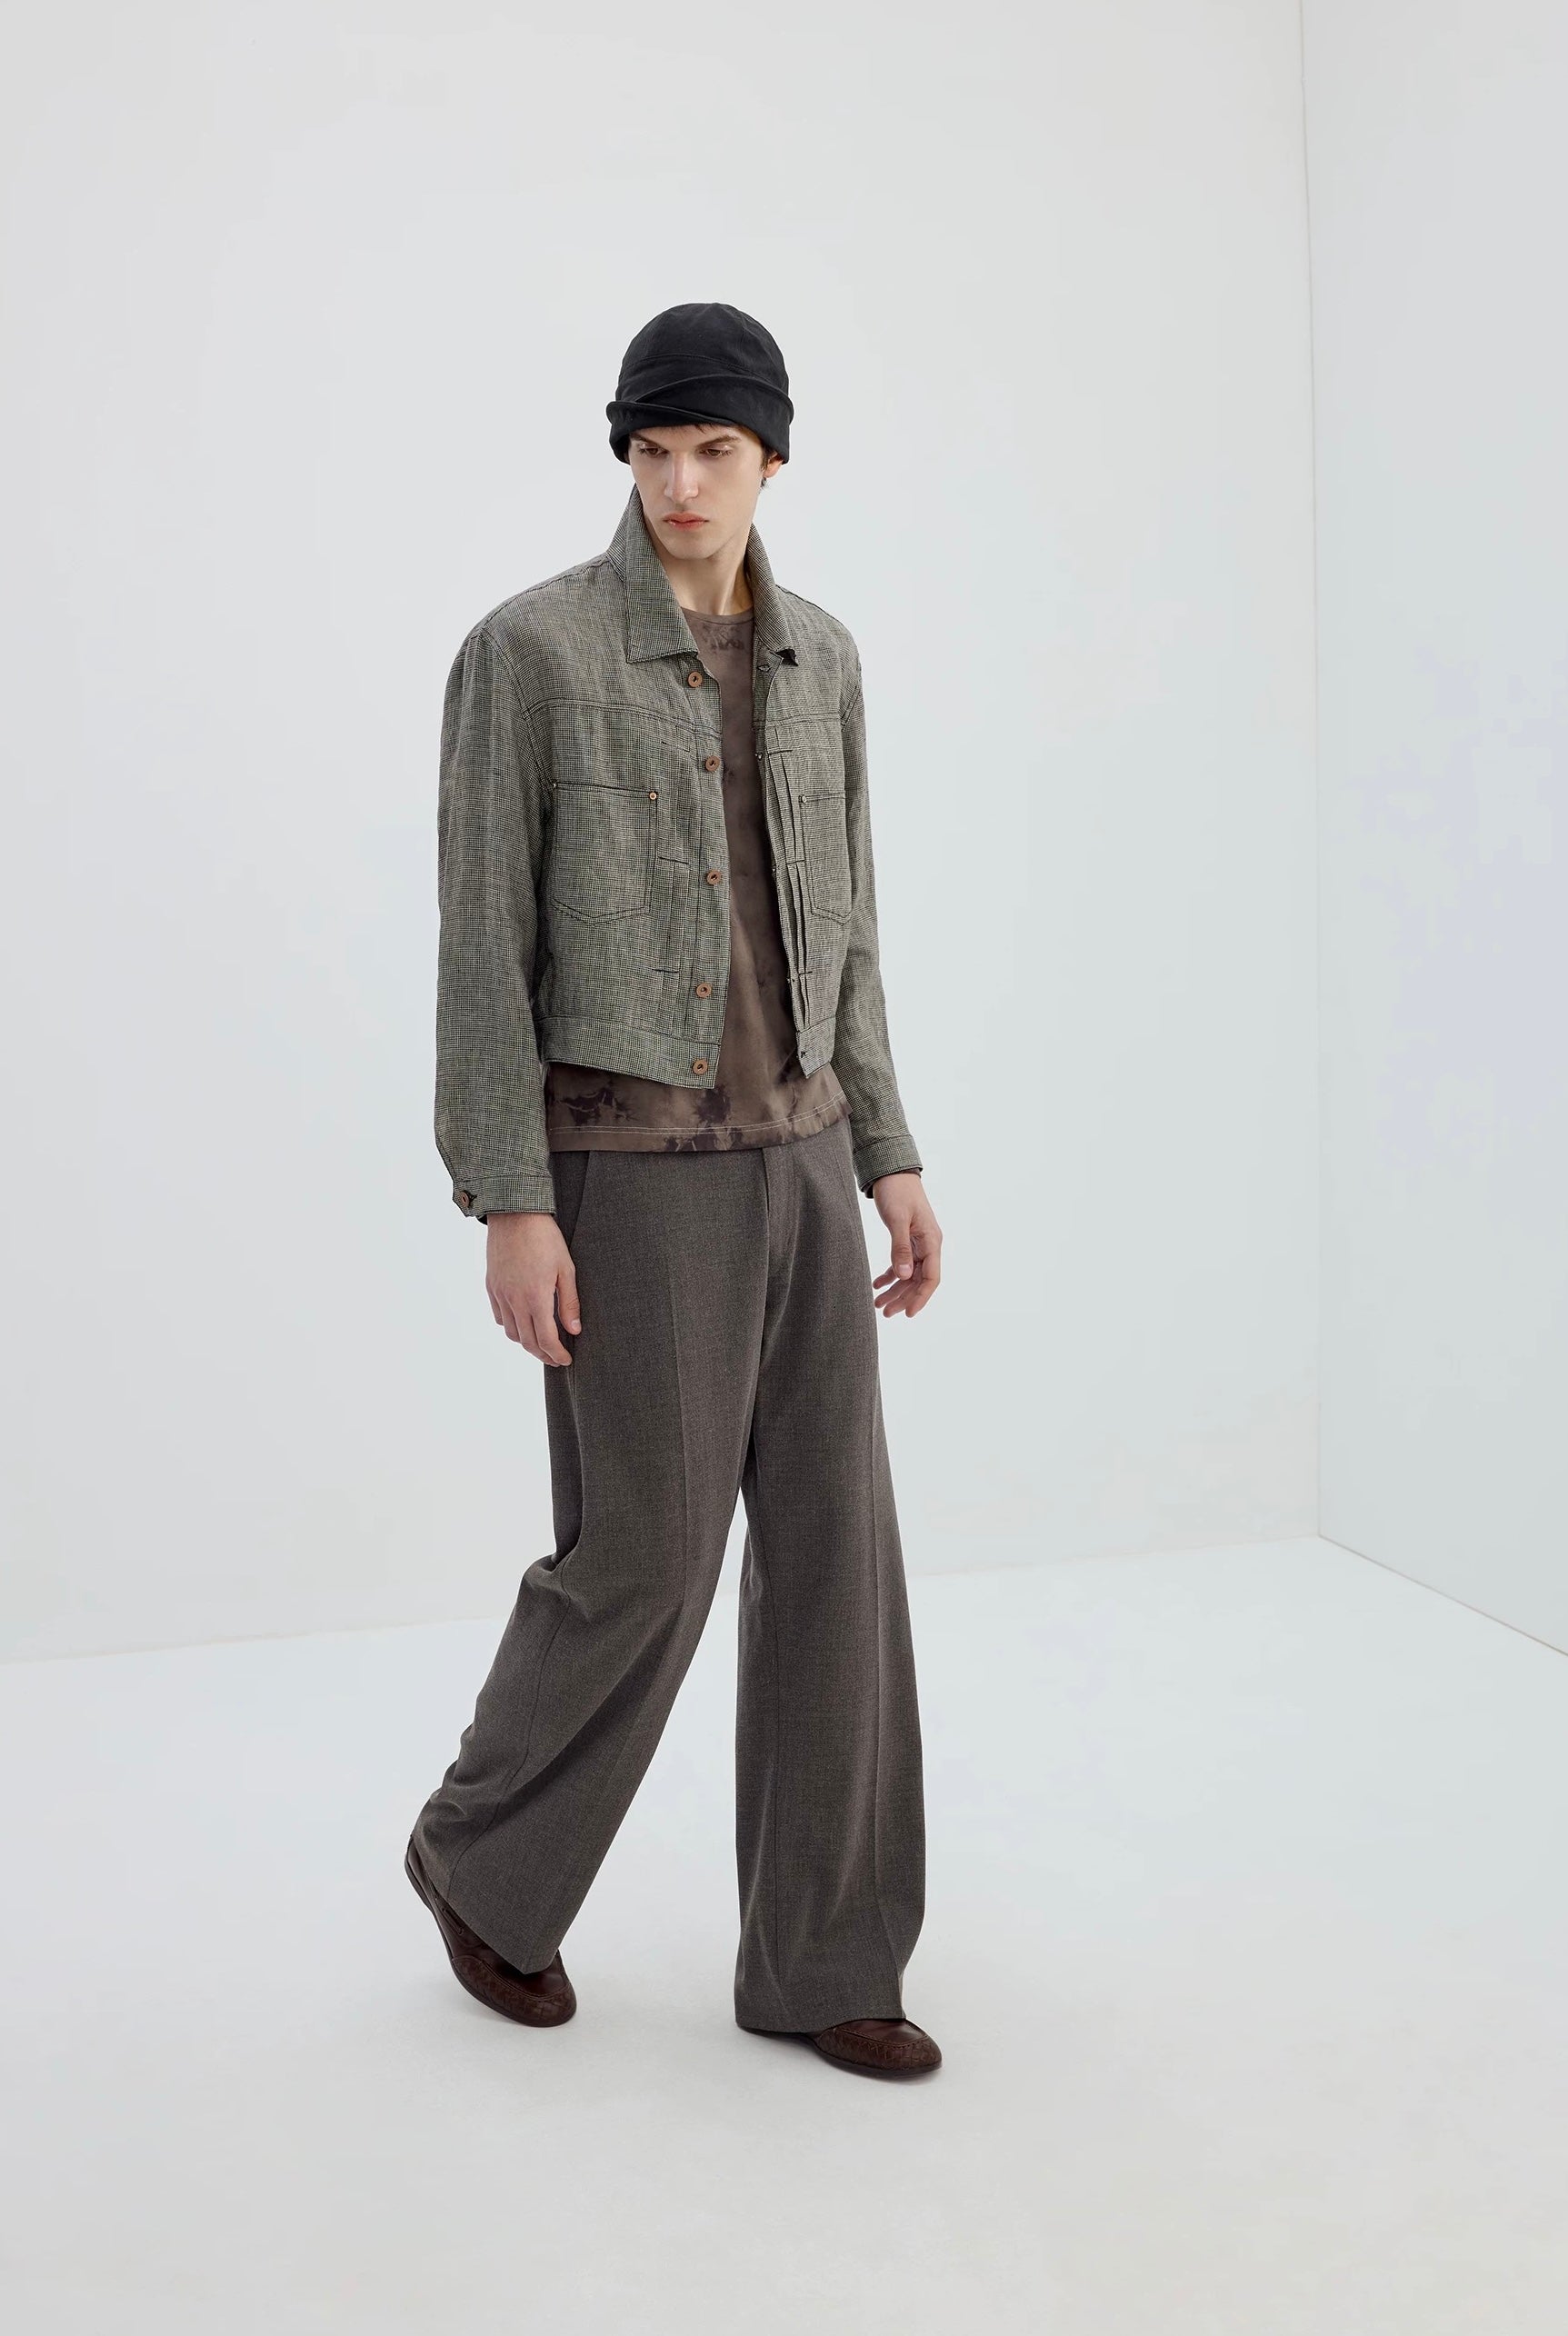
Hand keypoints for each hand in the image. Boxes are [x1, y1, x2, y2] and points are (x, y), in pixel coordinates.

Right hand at [485, 1211, 580, 1365]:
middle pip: (527, 1341)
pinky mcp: (491, 1286)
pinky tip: (523, 1323)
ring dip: (526, 1343)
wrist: (515, 1214)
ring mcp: (500, 1294)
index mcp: (535, 1297)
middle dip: (543, 1354)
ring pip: (511, 1332)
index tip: (566, 1360)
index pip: (545, 1339)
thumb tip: (573, 1330)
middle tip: (556, 1358)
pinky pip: (499, 1316)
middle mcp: (514, 1300)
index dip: (556, 1354)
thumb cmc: (545, 1238)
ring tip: (541, 1343)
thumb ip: (569, 1302)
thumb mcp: (565, 1269)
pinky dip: (511, 1326)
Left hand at [869, 1173, 941, 1318]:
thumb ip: (900, 1247)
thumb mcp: (897, 1219)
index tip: (907, 1313)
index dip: (920, 1297)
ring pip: (908, 1275)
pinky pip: (900, 1264)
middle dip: (903, 1298)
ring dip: (895, 1290)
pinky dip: (889, 1276)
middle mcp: (928, 1245)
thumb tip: (903, 1276)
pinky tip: (876, 1285)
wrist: (893, 1172)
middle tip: (885, 1313)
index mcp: (931, 1241)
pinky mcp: (906, 1240)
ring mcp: (918, 1244)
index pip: (931, 1278)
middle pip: (918, 1280)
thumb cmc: (897, 1191)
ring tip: (878, 1305)